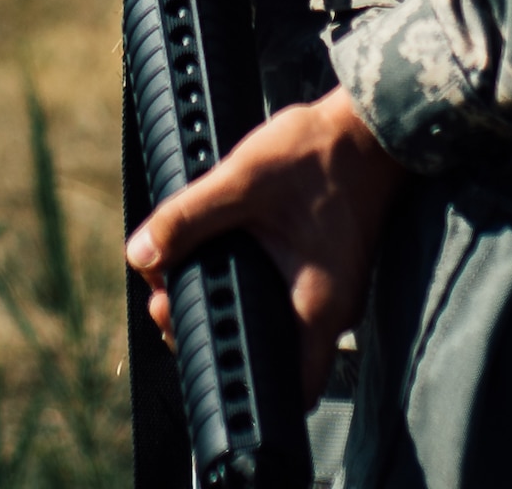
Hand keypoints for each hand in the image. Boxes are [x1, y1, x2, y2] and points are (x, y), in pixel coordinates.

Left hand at [126, 86, 405, 405]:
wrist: (371, 121)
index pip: (290, 390)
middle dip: (216, 332)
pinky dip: (252, 282)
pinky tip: (225, 252)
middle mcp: (334, 309)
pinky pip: (287, 293)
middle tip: (171, 298)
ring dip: (232, 303)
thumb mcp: (246, 179)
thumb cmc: (321, 151)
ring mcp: (336, 288)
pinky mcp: (331, 265)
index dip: (242, 383)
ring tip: (188, 270)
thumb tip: (140, 254)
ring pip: (277, 321)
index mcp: (320, 306)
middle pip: (271, 354)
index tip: (197, 346)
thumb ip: (190, 218)